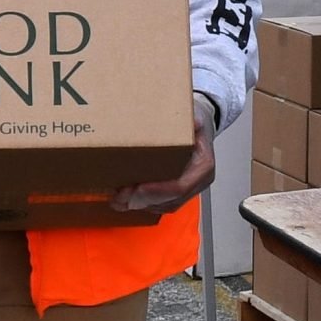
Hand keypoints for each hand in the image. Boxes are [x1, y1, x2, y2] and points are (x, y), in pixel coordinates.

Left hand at [112, 94, 218, 213]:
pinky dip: (142, 203)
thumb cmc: (194, 120)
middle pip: (169, 200)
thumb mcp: (193, 114)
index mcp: (203, 165)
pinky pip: (160, 204)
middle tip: (119, 196)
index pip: (180, 186)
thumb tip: (195, 122)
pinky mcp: (178, 192)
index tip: (137, 187)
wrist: (199, 123)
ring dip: (139, 204)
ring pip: (163, 205)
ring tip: (117, 199)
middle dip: (143, 200)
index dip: (157, 190)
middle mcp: (197, 181)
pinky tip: (124, 199)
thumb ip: (193, 120)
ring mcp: (189, 189)